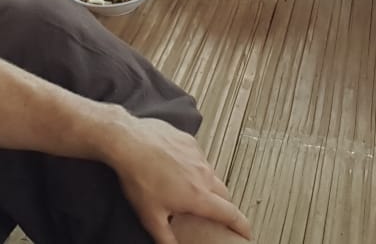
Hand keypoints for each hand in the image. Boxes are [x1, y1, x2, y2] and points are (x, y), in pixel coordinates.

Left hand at [104, 114, 251, 243]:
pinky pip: (199, 157)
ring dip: (207, 185)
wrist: (128, 142)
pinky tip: (176, 168)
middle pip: (224, 194)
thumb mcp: (150, 216)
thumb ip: (165, 239)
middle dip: (222, 206)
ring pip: (211, 174)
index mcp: (198, 196)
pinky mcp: (189, 141)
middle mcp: (203, 174)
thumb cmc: (139, 177)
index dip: (241, 225)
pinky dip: (194, 166)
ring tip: (190, 190)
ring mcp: (197, 155)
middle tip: (213, 213)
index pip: (229, 213)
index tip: (247, 232)